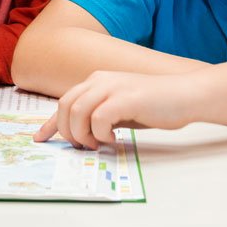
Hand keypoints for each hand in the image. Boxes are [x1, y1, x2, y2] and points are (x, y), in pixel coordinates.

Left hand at [35, 71, 193, 148]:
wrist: (186, 95)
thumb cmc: (156, 104)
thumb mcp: (120, 109)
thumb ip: (100, 116)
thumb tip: (82, 136)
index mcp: (96, 80)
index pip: (65, 102)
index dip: (51, 123)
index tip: (40, 139)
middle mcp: (100, 80)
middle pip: (65, 106)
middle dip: (67, 131)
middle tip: (83, 146)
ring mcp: (112, 87)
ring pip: (77, 111)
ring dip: (82, 133)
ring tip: (97, 144)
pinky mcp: (125, 98)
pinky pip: (98, 117)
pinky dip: (100, 132)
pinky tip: (114, 138)